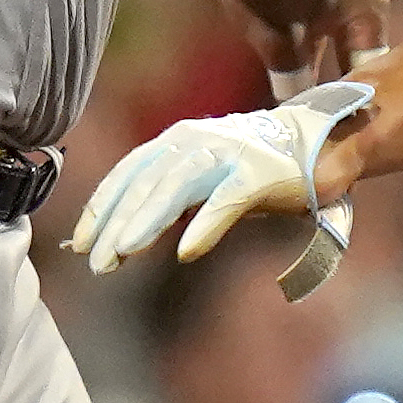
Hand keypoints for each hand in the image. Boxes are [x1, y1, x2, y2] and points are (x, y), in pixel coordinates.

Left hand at [66, 82, 372, 272]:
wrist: (323, 141)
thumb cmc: (256, 169)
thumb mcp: (204, 183)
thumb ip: (168, 203)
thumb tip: (119, 239)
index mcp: (178, 139)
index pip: (129, 170)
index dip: (103, 205)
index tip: (79, 242)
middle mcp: (197, 140)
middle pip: (145, 181)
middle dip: (115, 222)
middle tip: (95, 262)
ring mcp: (229, 153)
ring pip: (176, 186)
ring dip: (146, 220)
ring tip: (123, 252)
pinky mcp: (261, 173)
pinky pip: (226, 200)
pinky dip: (205, 224)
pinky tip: (186, 251)